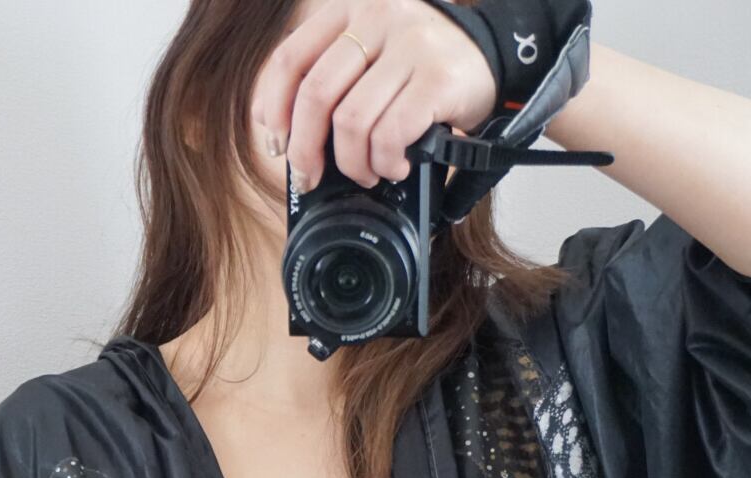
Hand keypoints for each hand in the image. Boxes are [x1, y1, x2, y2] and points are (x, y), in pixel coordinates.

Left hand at [252, 0, 498, 190]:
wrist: (489, 55)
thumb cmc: (420, 66)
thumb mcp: (370, 56)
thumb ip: (333, 79)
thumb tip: (288, 138)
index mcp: (350, 10)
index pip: (291, 59)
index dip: (274, 108)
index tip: (277, 144)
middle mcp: (378, 18)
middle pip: (316, 94)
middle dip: (306, 149)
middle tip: (312, 176)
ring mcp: (410, 45)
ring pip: (352, 121)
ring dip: (354, 163)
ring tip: (368, 171)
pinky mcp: (437, 78)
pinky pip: (391, 133)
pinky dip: (386, 162)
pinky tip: (395, 165)